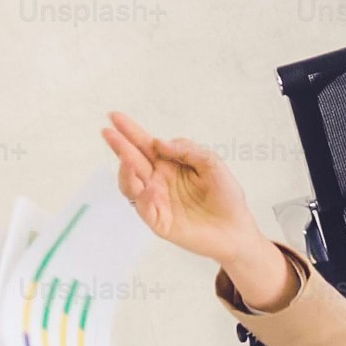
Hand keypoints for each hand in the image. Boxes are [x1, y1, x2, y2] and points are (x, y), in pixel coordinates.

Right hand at [103, 112, 294, 306]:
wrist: (237, 229)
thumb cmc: (226, 195)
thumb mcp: (212, 164)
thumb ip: (188, 150)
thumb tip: (158, 143)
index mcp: (168, 164)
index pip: (144, 144)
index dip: (129, 131)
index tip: (115, 116)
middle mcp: (157, 180)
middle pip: (132, 161)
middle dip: (120, 146)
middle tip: (108, 132)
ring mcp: (155, 201)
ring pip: (130, 184)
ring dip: (126, 171)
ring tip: (128, 159)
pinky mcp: (158, 221)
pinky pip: (143, 208)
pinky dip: (143, 197)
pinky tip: (149, 188)